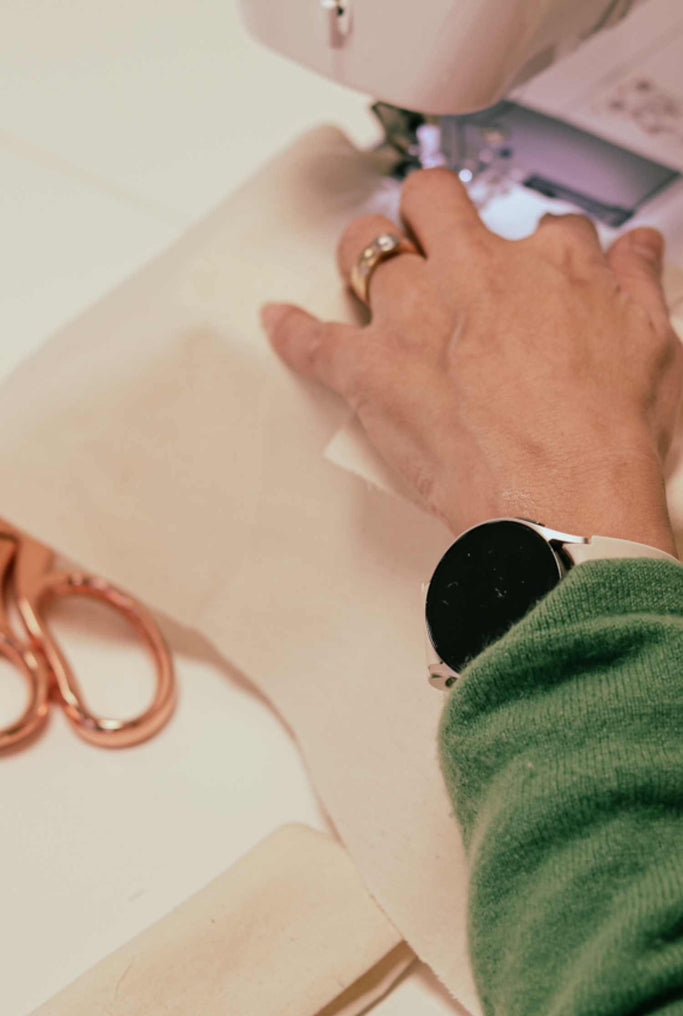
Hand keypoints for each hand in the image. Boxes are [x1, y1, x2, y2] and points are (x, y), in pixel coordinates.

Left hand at [262, 168, 682, 554]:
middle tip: (436, 233)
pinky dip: (292, 329)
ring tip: (368, 265)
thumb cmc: (608, 440)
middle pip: (435, 201)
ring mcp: (416, 317)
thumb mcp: (655, 347)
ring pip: (366, 246)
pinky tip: (278, 319)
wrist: (563, 506)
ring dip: (366, 250)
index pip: (543, 225)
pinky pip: (314, 340)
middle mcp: (475, 272)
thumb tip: (638, 250)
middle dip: (434, 209)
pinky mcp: (372, 372)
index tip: (535, 266)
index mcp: (549, 262)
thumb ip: (638, 285)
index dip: (539, 245)